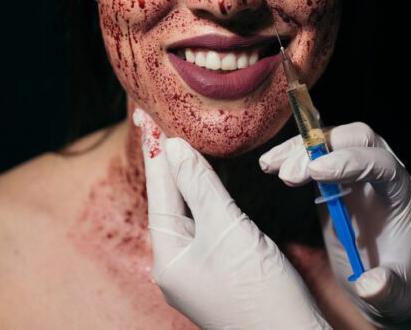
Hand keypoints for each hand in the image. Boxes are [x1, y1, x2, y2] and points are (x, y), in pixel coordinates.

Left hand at [133, 108, 331, 329]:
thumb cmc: (260, 294)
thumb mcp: (227, 230)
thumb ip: (201, 187)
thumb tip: (176, 148)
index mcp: (168, 257)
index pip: (159, 192)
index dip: (157, 151)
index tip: (150, 117)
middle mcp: (177, 263)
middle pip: (170, 199)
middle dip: (169, 160)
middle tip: (161, 118)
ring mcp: (199, 267)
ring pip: (190, 209)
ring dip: (189, 174)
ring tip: (183, 136)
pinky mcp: (222, 268)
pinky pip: (208, 221)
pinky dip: (209, 194)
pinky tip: (212, 173)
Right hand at [258, 122, 410, 329]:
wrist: (386, 280)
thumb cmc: (396, 286)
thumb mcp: (397, 295)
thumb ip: (389, 288)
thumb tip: (371, 284)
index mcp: (404, 196)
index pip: (382, 164)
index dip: (351, 162)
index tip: (316, 172)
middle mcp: (387, 173)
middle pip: (358, 139)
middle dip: (321, 149)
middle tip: (289, 174)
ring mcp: (362, 168)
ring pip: (333, 139)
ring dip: (300, 149)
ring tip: (271, 166)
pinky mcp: (338, 174)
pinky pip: (315, 154)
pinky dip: (292, 155)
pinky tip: (270, 165)